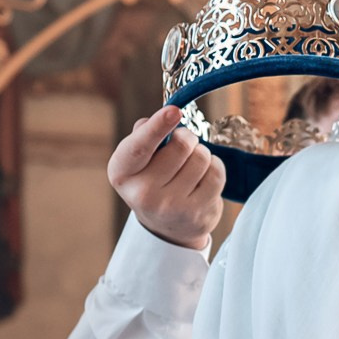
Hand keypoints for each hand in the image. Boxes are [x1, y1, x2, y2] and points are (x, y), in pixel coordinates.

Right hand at [108, 106, 225, 248]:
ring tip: (191, 165)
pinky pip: (217, 173)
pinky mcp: (197, 213)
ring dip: (201, 153)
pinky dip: (214, 168)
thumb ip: (144, 135)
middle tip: (184, 144)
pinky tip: (203, 177)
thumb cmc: (152, 181)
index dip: (157, 126)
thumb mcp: (138, 160)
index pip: (139, 147)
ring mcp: (171, 206)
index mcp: (122, 173)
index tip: (173, 110)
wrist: (166, 228)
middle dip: (188, 137)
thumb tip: (160, 118)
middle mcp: (143, 193)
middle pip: (181, 145)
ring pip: (201, 157)